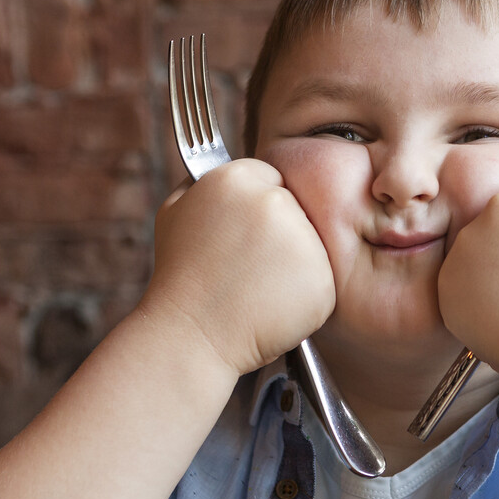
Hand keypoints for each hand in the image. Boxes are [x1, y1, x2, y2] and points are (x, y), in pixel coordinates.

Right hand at [141, 159, 335, 375]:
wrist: (191, 336)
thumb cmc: (180, 278)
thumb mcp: (175, 212)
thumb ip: (203, 182)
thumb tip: (218, 162)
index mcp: (238, 178)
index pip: (273, 179)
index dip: (258, 211)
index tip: (243, 237)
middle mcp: (275, 202)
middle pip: (297, 210)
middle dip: (280, 237)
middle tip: (248, 267)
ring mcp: (303, 240)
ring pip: (312, 245)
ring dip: (293, 266)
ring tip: (257, 288)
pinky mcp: (323, 278)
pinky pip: (322, 281)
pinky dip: (303, 297)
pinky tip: (272, 306)